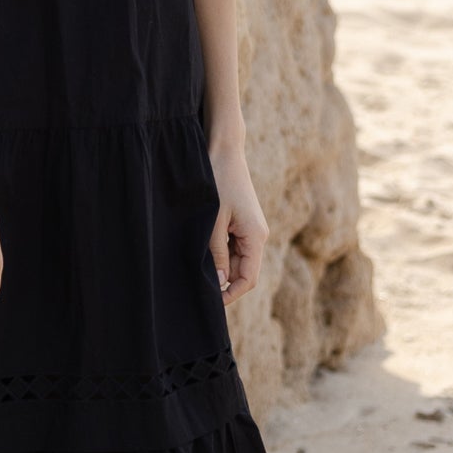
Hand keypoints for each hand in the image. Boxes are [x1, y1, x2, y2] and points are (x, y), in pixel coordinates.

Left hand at [207, 146, 267, 305]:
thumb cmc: (218, 182)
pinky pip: (232, 247)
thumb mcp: (213, 221)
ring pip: (236, 260)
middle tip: (196, 287)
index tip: (210, 302)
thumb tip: (220, 282)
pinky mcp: (241, 222)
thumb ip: (217, 253)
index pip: (248, 278)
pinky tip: (201, 252)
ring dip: (219, 267)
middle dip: (222, 282)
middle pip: (242, 272)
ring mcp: (249, 229)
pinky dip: (218, 253)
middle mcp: (257, 235)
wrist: (223, 150)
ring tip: (195, 269)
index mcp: (256, 237)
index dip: (231, 294)